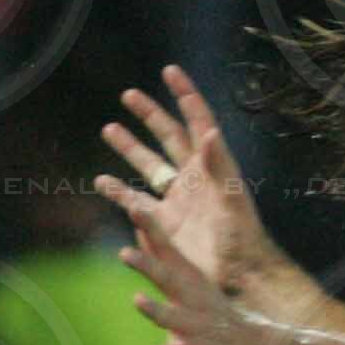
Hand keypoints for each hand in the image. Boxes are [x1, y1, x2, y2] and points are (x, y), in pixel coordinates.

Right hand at [97, 64, 271, 292]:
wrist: (237, 274)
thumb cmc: (243, 236)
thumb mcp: (232, 198)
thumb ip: (219, 164)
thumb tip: (207, 131)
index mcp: (211, 165)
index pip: (196, 121)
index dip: (184, 96)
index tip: (169, 71)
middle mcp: (193, 178)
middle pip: (168, 137)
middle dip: (150, 115)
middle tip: (129, 94)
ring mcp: (177, 199)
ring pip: (148, 165)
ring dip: (129, 148)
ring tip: (108, 129)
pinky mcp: (164, 223)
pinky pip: (135, 201)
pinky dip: (118, 191)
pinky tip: (101, 182)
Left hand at [115, 188, 289, 344]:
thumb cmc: (213, 313)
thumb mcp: (193, 283)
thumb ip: (166, 262)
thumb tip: (141, 235)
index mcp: (189, 281)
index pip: (167, 250)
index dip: (151, 230)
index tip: (133, 208)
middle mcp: (192, 299)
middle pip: (167, 279)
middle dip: (147, 266)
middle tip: (123, 253)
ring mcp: (196, 326)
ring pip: (173, 317)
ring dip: (156, 309)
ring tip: (137, 300)